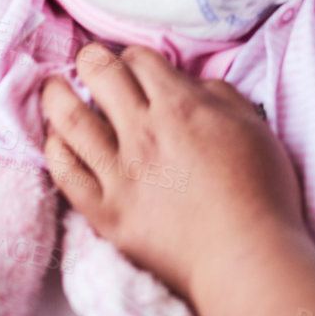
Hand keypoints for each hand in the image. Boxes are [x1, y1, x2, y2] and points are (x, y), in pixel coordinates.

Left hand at [41, 43, 307, 307]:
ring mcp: (119, 175)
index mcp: (179, 107)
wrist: (245, 260)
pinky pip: (66, 175)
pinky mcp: (105, 214)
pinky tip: (56, 140)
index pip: (139, 60)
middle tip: (87, 60)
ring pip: (71, 121)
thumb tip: (190, 84)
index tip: (132, 63)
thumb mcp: (252, 125)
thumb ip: (219, 95)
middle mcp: (142, 133)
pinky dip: (55, 150)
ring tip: (54, 89)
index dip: (134, 55)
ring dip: (57, 96)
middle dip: (89, 58)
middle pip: (99, 76)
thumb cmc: (260, 192)